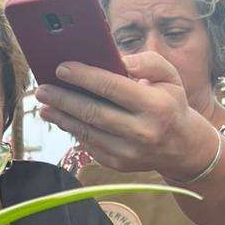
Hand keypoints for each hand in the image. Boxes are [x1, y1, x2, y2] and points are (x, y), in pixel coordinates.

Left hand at [37, 52, 215, 178]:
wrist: (183, 146)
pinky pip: (89, 145)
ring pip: (86, 131)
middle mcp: (142, 132)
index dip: (84, 76)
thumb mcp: (170, 77)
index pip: (112, 87)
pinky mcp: (118, 164)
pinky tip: (61, 119)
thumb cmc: (169, 103)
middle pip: (93, 112)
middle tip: (42, 89)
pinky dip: (73, 131)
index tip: (61, 68)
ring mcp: (129, 152)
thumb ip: (146, 62)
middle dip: (63, 99)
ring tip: (44, 105)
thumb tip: (118, 59)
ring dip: (61, 117)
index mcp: (156, 106)